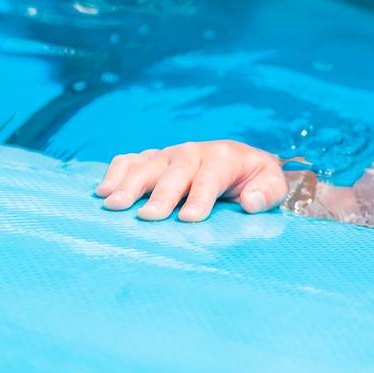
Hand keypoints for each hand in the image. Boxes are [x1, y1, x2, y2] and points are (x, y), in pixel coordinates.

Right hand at [94, 140, 288, 221]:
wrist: (240, 163)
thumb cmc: (254, 180)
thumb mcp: (272, 184)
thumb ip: (267, 193)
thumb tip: (250, 202)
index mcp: (224, 156)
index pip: (210, 177)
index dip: (200, 197)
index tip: (189, 219)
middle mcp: (193, 152)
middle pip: (175, 173)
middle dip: (162, 195)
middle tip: (148, 217)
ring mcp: (169, 155)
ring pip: (147, 166)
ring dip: (129, 185)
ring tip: (113, 205)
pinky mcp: (152, 160)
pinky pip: (129, 161)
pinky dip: (115, 172)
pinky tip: (102, 191)